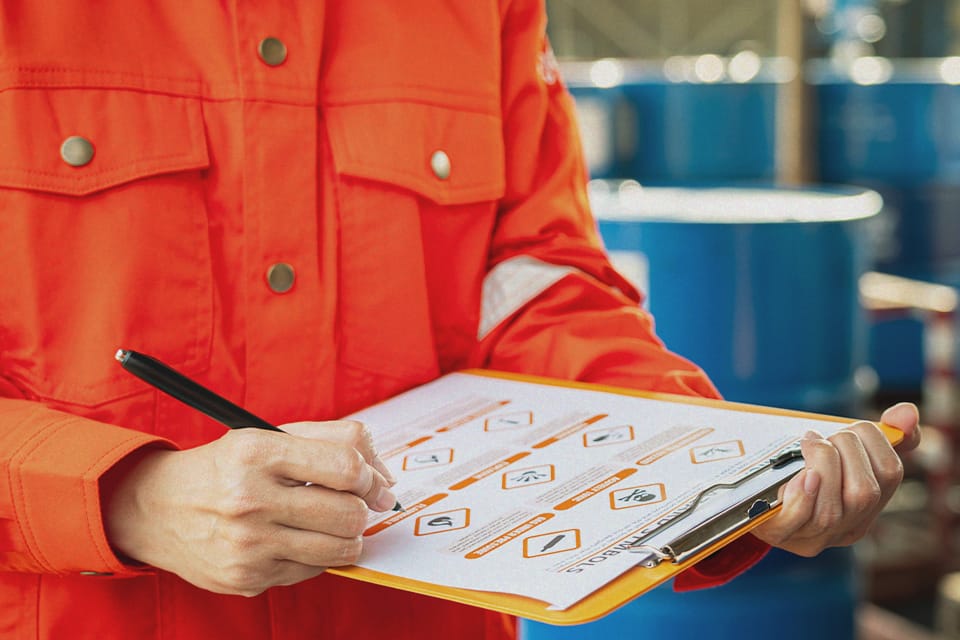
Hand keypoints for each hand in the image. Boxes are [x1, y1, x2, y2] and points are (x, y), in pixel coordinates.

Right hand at [104, 420, 397, 595]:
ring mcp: (248, 545)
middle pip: (348, 513)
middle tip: (355, 504)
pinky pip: (313, 570)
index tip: (371, 481)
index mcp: (257, 453)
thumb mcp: (270, 435)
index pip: (345, 466)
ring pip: (340, 549)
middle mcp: (250, 500)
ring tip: (333, 523)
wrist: (157, 509)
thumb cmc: (227, 467)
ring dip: (349, 537)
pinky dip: (317, 555)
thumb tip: (384, 477)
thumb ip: (334, 440)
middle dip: (363, 509)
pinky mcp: (247, 579)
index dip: (370, 475)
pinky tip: (297, 539)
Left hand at [752, 402, 919, 556]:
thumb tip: (908, 413)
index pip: (890, 473)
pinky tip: (801, 474)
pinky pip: (799, 520)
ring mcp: (813, 535)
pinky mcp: (779, 533)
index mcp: (867, 506)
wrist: (750, 497)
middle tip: (820, 436)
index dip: (874, 440)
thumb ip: (874, 435)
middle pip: (865, 492)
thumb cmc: (798, 470)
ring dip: (820, 465)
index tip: (850, 427)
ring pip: (833, 510)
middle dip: (845, 449)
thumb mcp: (836, 451)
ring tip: (805, 445)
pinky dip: (804, 495)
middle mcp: (845, 527)